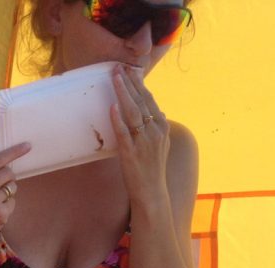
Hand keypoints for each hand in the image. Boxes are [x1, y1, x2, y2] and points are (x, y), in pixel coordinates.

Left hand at [110, 65, 170, 199]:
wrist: (152, 192)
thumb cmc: (152, 168)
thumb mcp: (160, 144)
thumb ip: (158, 128)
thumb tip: (159, 112)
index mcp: (162, 127)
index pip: (149, 100)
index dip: (139, 84)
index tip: (130, 69)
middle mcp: (156, 131)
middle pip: (142, 101)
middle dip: (129, 82)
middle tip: (118, 67)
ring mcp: (144, 142)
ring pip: (133, 112)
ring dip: (123, 93)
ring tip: (114, 78)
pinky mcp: (131, 153)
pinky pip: (124, 132)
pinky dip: (118, 119)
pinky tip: (113, 107)